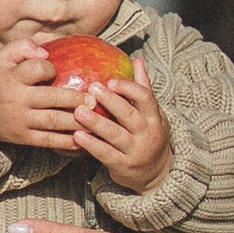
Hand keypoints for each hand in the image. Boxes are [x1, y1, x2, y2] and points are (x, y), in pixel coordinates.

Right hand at [0, 29, 83, 152]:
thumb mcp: (1, 57)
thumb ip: (23, 47)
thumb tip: (45, 52)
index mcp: (12, 78)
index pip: (35, 70)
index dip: (49, 68)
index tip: (55, 70)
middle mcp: (17, 100)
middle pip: (51, 99)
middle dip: (74, 99)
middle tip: (93, 99)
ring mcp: (21, 121)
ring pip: (53, 122)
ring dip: (76, 121)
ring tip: (94, 118)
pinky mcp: (24, 137)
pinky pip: (49, 141)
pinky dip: (67, 142)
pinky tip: (83, 139)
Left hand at [67, 60, 172, 192]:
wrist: (156, 173)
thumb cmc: (148, 134)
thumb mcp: (151, 113)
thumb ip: (142, 88)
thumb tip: (137, 60)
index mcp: (154, 117)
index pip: (145, 98)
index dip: (128, 88)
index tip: (110, 80)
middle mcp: (147, 134)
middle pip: (129, 115)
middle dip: (111, 101)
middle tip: (92, 88)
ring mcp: (136, 151)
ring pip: (115, 135)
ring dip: (96, 123)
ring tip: (79, 111)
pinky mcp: (123, 166)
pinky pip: (105, 154)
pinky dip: (91, 145)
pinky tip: (77, 135)